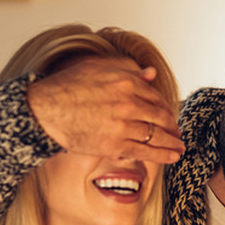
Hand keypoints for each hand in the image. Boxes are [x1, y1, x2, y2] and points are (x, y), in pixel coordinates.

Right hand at [26, 57, 184, 162]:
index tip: (169, 115)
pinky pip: (145, 152)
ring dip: (172, 143)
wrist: (45, 110)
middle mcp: (129, 103)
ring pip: (157, 136)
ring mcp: (123, 125)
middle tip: (177, 133)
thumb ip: (126, 68)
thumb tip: (150, 73)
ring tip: (179, 148)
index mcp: (126, 81)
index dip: (165, 107)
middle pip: (160, 116)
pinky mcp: (115, 145)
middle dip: (172, 126)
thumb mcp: (97, 67)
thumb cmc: (67, 87)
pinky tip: (172, 157)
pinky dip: (163, 156)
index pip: (155, 96)